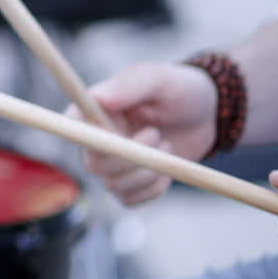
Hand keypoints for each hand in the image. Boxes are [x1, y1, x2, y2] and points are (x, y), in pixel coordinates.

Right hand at [71, 62, 216, 205]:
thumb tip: (99, 98)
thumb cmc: (179, 89)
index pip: (70, 128)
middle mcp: (96, 139)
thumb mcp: (158, 79)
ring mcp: (112, 164)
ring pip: (112, 185)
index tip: (120, 134)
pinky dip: (152, 190)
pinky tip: (167, 170)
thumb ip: (129, 86)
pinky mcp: (130, 183)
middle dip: (130, 158)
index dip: (92, 138)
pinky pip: (128, 199)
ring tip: (167, 146)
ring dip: (147, 172)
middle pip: (93, 164)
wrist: (207, 115)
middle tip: (157, 135)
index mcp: (93, 110)